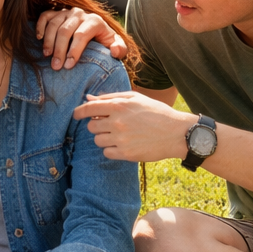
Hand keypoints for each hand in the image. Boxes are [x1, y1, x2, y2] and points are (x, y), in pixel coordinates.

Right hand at [36, 7, 127, 69]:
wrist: (95, 31)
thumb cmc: (104, 42)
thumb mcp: (116, 45)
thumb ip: (120, 49)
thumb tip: (114, 51)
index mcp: (95, 21)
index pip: (81, 35)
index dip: (74, 51)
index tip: (68, 66)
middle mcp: (80, 13)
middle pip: (65, 31)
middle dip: (59, 50)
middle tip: (56, 66)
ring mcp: (66, 11)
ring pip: (54, 24)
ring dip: (48, 41)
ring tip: (47, 56)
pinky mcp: (56, 12)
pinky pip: (45, 16)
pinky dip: (40, 26)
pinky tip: (38, 39)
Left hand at [73, 90, 189, 161]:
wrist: (176, 133)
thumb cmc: (156, 112)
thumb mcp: (135, 98)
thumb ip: (110, 97)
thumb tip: (89, 99)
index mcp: (119, 105)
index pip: (88, 109)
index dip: (79, 112)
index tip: (76, 115)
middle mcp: (117, 122)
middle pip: (91, 127)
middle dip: (96, 125)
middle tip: (109, 125)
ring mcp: (121, 139)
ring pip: (97, 140)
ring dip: (104, 138)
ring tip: (119, 135)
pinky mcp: (126, 153)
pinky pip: (106, 152)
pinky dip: (111, 149)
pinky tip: (124, 144)